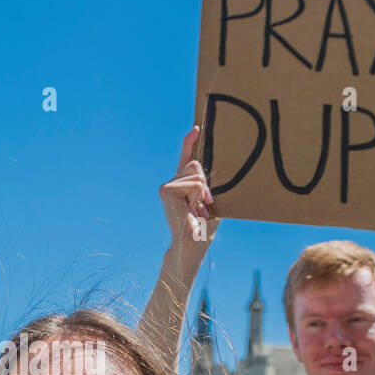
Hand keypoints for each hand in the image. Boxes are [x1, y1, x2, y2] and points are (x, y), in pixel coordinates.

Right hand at [159, 127, 219, 256]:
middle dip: (205, 184)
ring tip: (198, 210)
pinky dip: (197, 197)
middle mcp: (172, 183)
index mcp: (183, 185)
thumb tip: (201, 168)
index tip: (196, 129)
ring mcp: (167, 186)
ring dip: (202, 193)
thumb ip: (205, 184)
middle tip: (204, 204)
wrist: (193, 245)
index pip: (186, 159)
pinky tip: (192, 210)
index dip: (189, 142)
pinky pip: (193, 184)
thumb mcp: (209, 200)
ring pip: (195, 174)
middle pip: (195, 164)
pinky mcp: (166, 190)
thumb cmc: (203, 227)